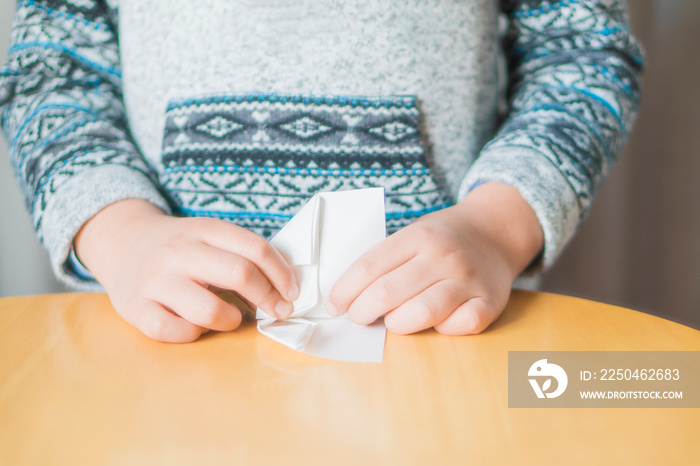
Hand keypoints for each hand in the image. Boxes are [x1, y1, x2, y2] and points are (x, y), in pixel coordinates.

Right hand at [74, 199, 298, 342]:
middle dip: (268, 298)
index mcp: (202, 230)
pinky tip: (196, 327)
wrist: (122, 242)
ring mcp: (154, 281)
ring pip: (210, 311)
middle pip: (240, 274)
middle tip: (277, 310)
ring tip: (230, 317)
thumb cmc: (179, 247)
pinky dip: (193, 334)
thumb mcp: (208, 236)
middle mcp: (178, 252)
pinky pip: (174, 332)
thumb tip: (283, 288)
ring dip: (231, 320)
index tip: (292, 292)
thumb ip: (241, 254)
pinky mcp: (135, 309)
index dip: (282, 274)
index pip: (255, 248)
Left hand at [326, 183, 543, 334]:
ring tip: (393, 321)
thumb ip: (386, 261)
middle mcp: (443, 256)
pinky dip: (443, 330)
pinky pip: (461, 325)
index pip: (368, 267)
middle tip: (359, 317)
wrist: (495, 230)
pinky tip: (435, 324)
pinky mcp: (490, 301)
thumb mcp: (412, 235)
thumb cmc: (442, 240)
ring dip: (397, 324)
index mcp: (418, 236)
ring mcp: (468, 279)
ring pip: (421, 312)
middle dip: (362, 312)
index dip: (344, 291)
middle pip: (387, 292)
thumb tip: (346, 298)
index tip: (334, 306)